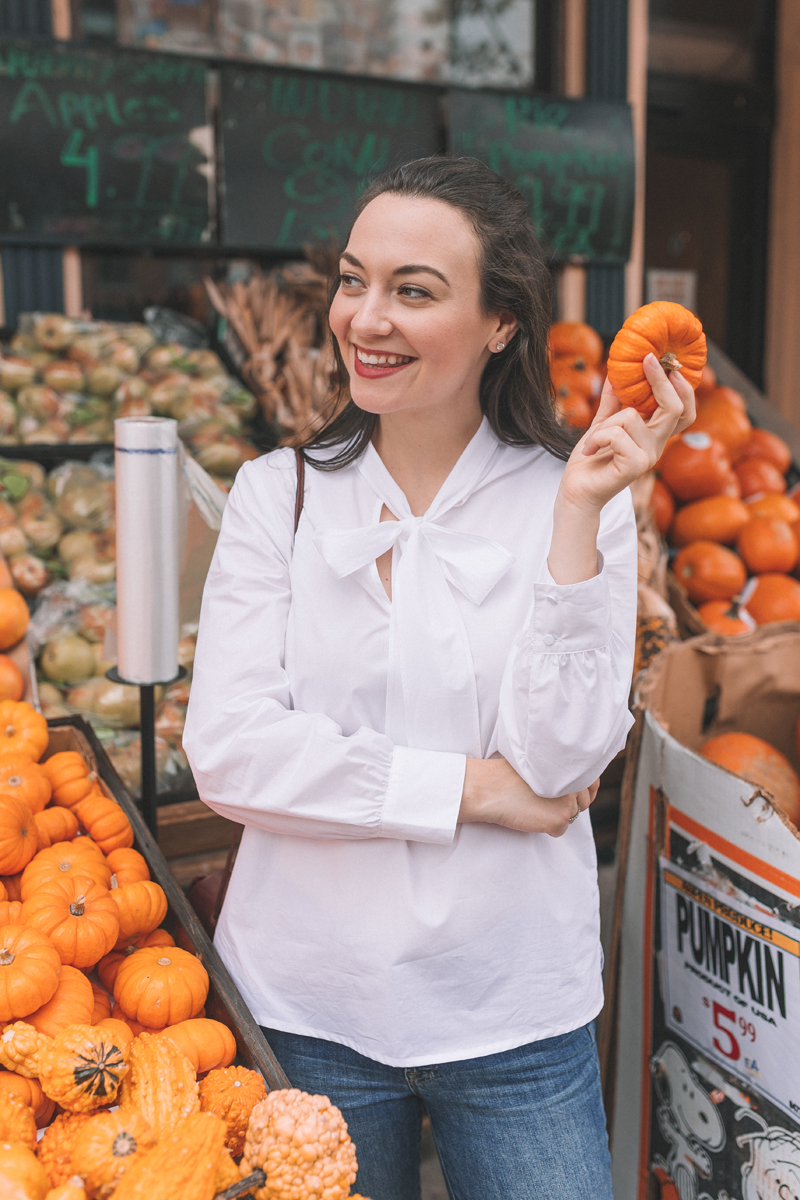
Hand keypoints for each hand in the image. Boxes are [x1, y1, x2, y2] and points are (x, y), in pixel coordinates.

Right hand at [460, 757, 599, 836]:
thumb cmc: (505, 775)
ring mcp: (568, 801)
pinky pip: (561, 830)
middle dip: (567, 805)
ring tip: (534, 807)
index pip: (591, 782)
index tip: (576, 797)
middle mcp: (572, 781)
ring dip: (556, 816)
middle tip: (545, 802)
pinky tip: (532, 817)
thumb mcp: (536, 765)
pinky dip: (548, 828)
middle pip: (582, 802)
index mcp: (566, 764)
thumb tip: (574, 787)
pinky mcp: (559, 818)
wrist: (488, 788)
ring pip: (571, 816)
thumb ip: (557, 772)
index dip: (585, 792)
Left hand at [558, 352, 695, 516]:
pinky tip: (589, 450)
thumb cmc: (590, 460)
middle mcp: (657, 445)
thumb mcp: (602, 424)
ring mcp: (648, 457)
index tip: (661, 360)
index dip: (680, 386)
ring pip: (630, 417)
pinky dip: (596, 437)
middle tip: (647, 360)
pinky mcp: (635, 466)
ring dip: (602, 425)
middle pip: (674, 408)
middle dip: (660, 380)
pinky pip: (616, 434)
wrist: (577, 491)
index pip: (683, 410)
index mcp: (654, 435)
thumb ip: (613, 403)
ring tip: (592, 441)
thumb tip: (617, 374)